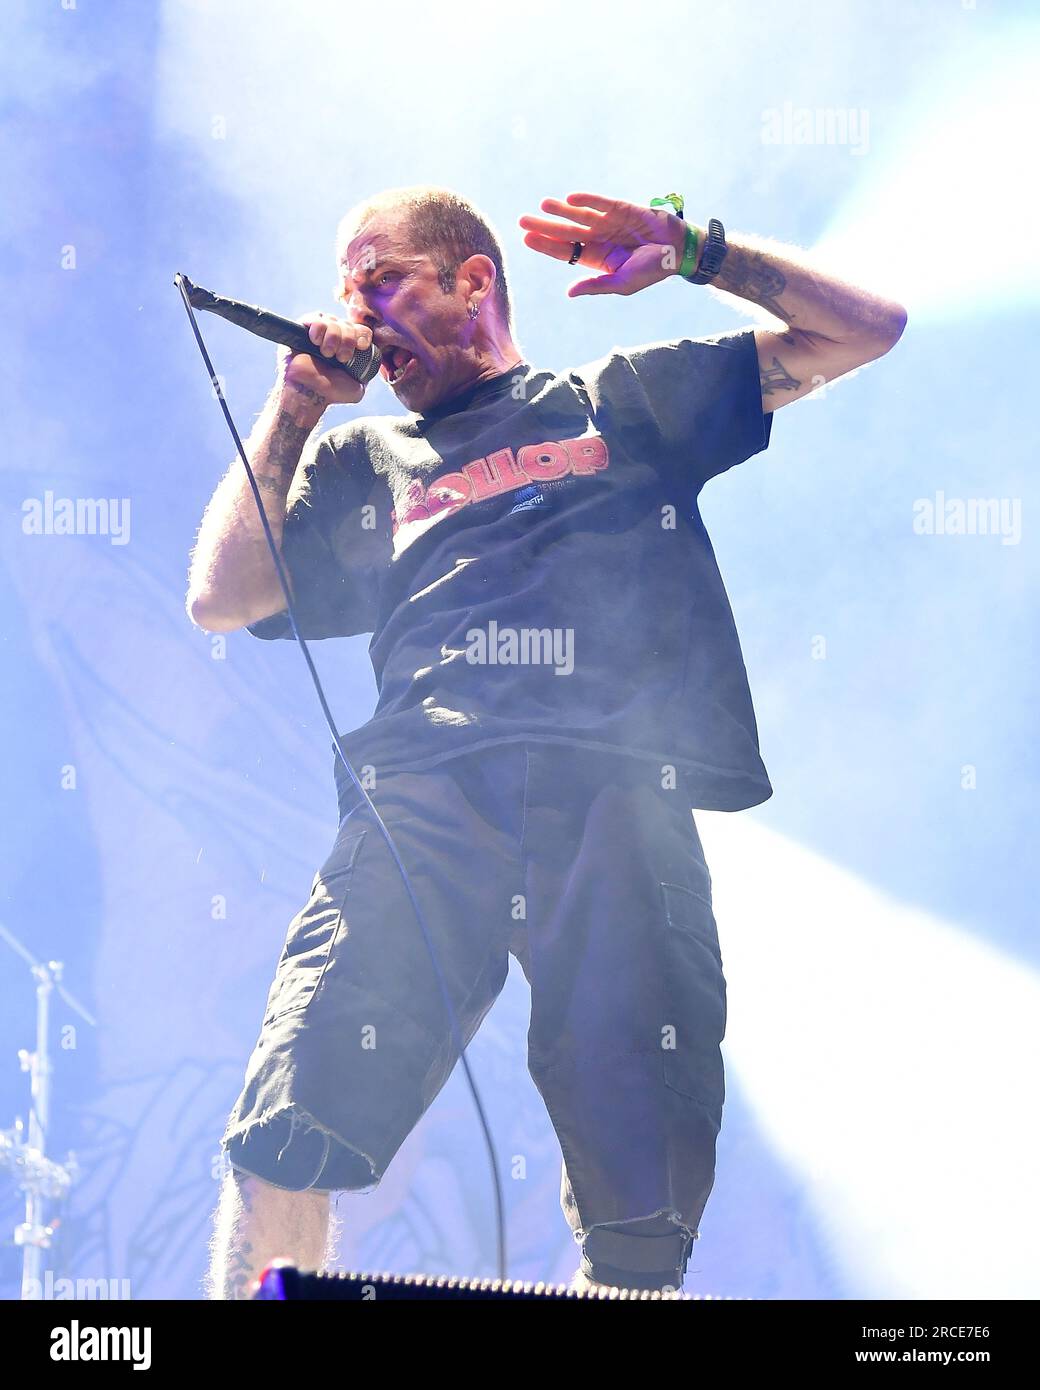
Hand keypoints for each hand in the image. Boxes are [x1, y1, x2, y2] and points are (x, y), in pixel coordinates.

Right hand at [275, 312, 372, 413]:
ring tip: (327, 353)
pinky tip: (316, 341)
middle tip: (341, 357)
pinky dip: (319, 328)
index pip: (361, 330)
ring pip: (333, 320)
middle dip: (348, 340)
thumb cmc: (331, 392)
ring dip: (334, 337)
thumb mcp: (357, 387)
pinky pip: (315, 318)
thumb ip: (368, 373)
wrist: (310, 393)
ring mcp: (319, 332)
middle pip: (347, 324)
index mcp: (348, 347)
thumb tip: (372, 358)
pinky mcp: (302, 329)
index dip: (363, 335)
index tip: (361, 346)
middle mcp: (334, 337)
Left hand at [518, 192, 692, 296]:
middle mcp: (599, 238)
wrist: (679, 252)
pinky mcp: (623, 208)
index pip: (566, 250)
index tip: (527, 238)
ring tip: (543, 204)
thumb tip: (569, 293)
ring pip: (580, 215)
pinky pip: (601, 203)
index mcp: (597, 258)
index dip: (547, 245)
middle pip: (567, 231)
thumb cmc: (652, 271)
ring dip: (561, 210)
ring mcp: (610, 222)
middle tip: (522, 220)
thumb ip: (596, 286)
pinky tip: (570, 198)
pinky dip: (587, 200)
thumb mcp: (622, 283)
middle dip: (545, 225)